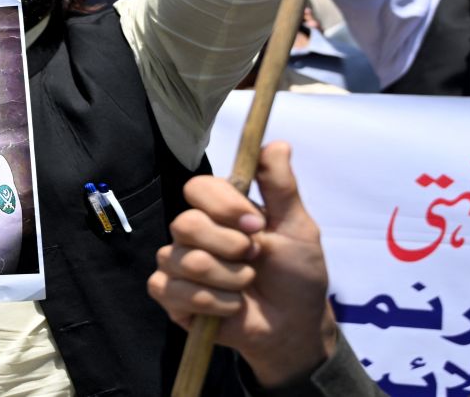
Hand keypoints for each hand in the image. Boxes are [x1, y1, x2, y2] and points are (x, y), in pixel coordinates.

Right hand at [147, 142, 336, 386]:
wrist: (294, 327)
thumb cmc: (297, 275)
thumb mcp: (298, 227)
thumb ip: (281, 187)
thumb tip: (277, 143)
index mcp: (219, 211)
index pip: (197, 188)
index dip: (224, 206)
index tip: (257, 225)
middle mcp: (193, 233)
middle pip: (185, 224)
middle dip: (229, 248)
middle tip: (253, 260)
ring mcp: (177, 264)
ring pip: (184, 260)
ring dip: (228, 280)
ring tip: (246, 288)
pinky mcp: (171, 296)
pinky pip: (172, 289)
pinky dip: (211, 302)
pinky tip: (229, 307)